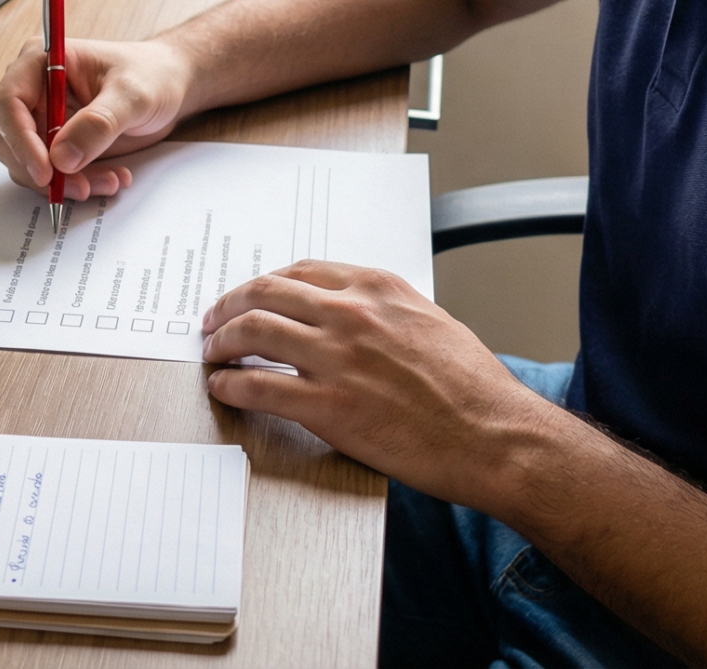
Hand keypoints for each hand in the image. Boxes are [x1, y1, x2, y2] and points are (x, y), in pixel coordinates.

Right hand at [0, 37, 195, 198]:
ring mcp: (44, 120)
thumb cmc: (151, 74)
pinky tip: (111, 178)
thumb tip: (62, 158)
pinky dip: (78, 184)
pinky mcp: (58, 144)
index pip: (9, 103)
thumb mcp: (133, 94)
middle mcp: (35, 91)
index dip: (20, 140)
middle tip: (81, 187)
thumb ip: (99, 123)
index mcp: (41, 62)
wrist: (170, 86)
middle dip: (43, 171)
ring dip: (65, 183)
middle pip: (10, 140)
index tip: (46, 171)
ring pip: (30, 164)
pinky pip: (53, 174)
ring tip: (109, 181)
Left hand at [200, 260, 564, 506]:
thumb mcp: (431, 322)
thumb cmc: (474, 388)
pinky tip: (223, 389)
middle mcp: (351, 314)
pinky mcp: (327, 406)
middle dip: (230, 305)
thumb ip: (387, 311)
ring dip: (221, 341)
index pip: (301, 271)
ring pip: (252, 332)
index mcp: (377, 289)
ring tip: (212, 353)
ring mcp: (336, 359)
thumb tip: (357, 315)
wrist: (494, 435)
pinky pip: (257, 388)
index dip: (265, 283)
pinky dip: (230, 386)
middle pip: (265, 293)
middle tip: (213, 321)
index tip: (251, 294)